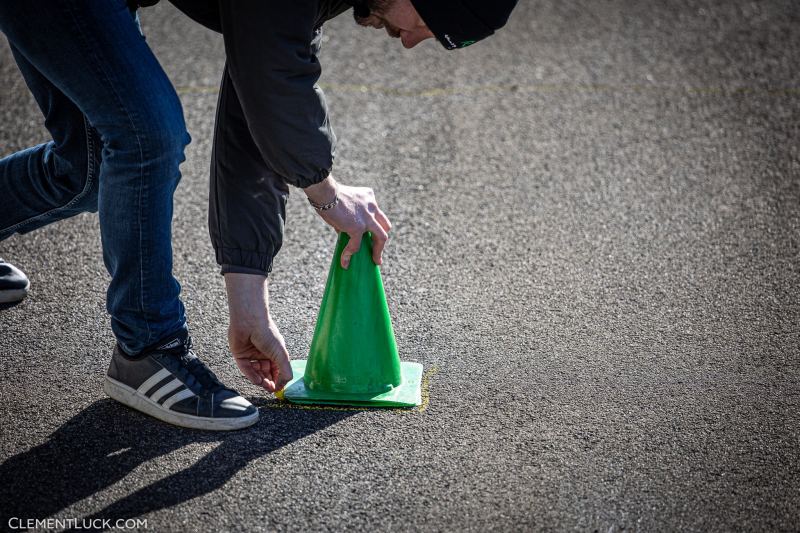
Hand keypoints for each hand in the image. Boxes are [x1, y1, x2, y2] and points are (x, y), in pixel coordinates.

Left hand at [224, 273, 292, 392]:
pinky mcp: (240, 355)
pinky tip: (257, 380)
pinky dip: (251, 375)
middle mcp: (263, 354)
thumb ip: (285, 370)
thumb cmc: (267, 333)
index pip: (277, 370)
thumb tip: (285, 384)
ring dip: (261, 380)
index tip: (279, 389)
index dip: (279, 380)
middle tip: (271, 389)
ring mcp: (251, 355)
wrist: (249, 321)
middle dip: (269, 382)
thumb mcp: (281, 354)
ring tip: (265, 384)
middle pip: (266, 373)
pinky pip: (246, 368)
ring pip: (256, 372)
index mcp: (275, 352)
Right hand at [304, 175, 391, 268]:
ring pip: (382, 237)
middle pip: (385, 225)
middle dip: (382, 238)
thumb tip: (343, 231)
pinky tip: (345, 262)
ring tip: (375, 260)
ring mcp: (367, 218)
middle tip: (378, 249)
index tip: (368, 233)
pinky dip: (349, 254)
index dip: (373, 224)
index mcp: (369, 197)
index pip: (376, 213)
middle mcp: (372, 206)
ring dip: (378, 250)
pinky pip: (356, 245)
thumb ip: (346, 216)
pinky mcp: (358, 227)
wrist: (325, 192)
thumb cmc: (328, 194)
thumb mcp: (343, 203)